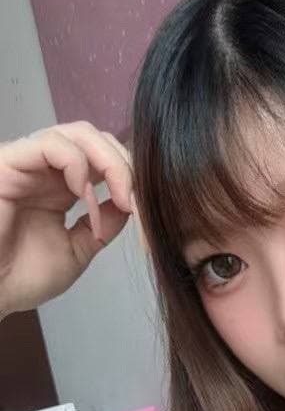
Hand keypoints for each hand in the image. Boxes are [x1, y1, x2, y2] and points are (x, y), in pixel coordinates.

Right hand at [0, 121, 134, 315]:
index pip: (102, 158)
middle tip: (135, 199)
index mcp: (60, 187)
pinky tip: (82, 193)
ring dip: (108, 162)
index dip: (129, 175)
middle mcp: (45, 170)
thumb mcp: (76, 250)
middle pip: (95, 138)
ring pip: (77, 133)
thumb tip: (130, 205)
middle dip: (124, 164)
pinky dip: (77, 164)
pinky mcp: (8, 161)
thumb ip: (103, 225)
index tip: (144, 209)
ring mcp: (28, 163)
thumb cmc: (20, 277)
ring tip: (116, 197)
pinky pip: (51, 143)